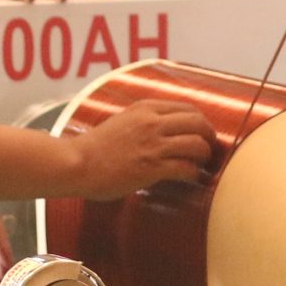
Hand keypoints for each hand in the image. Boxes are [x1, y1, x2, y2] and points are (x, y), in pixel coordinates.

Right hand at [68, 100, 213, 199]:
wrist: (77, 164)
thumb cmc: (96, 147)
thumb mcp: (123, 120)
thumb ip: (144, 121)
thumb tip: (166, 131)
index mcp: (146, 107)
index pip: (188, 108)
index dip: (201, 122)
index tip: (202, 134)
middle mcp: (153, 121)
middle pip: (198, 122)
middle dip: (209, 136)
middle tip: (209, 149)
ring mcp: (153, 144)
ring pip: (197, 144)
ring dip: (204, 156)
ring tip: (202, 165)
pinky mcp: (152, 167)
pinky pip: (186, 167)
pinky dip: (194, 173)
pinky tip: (191, 178)